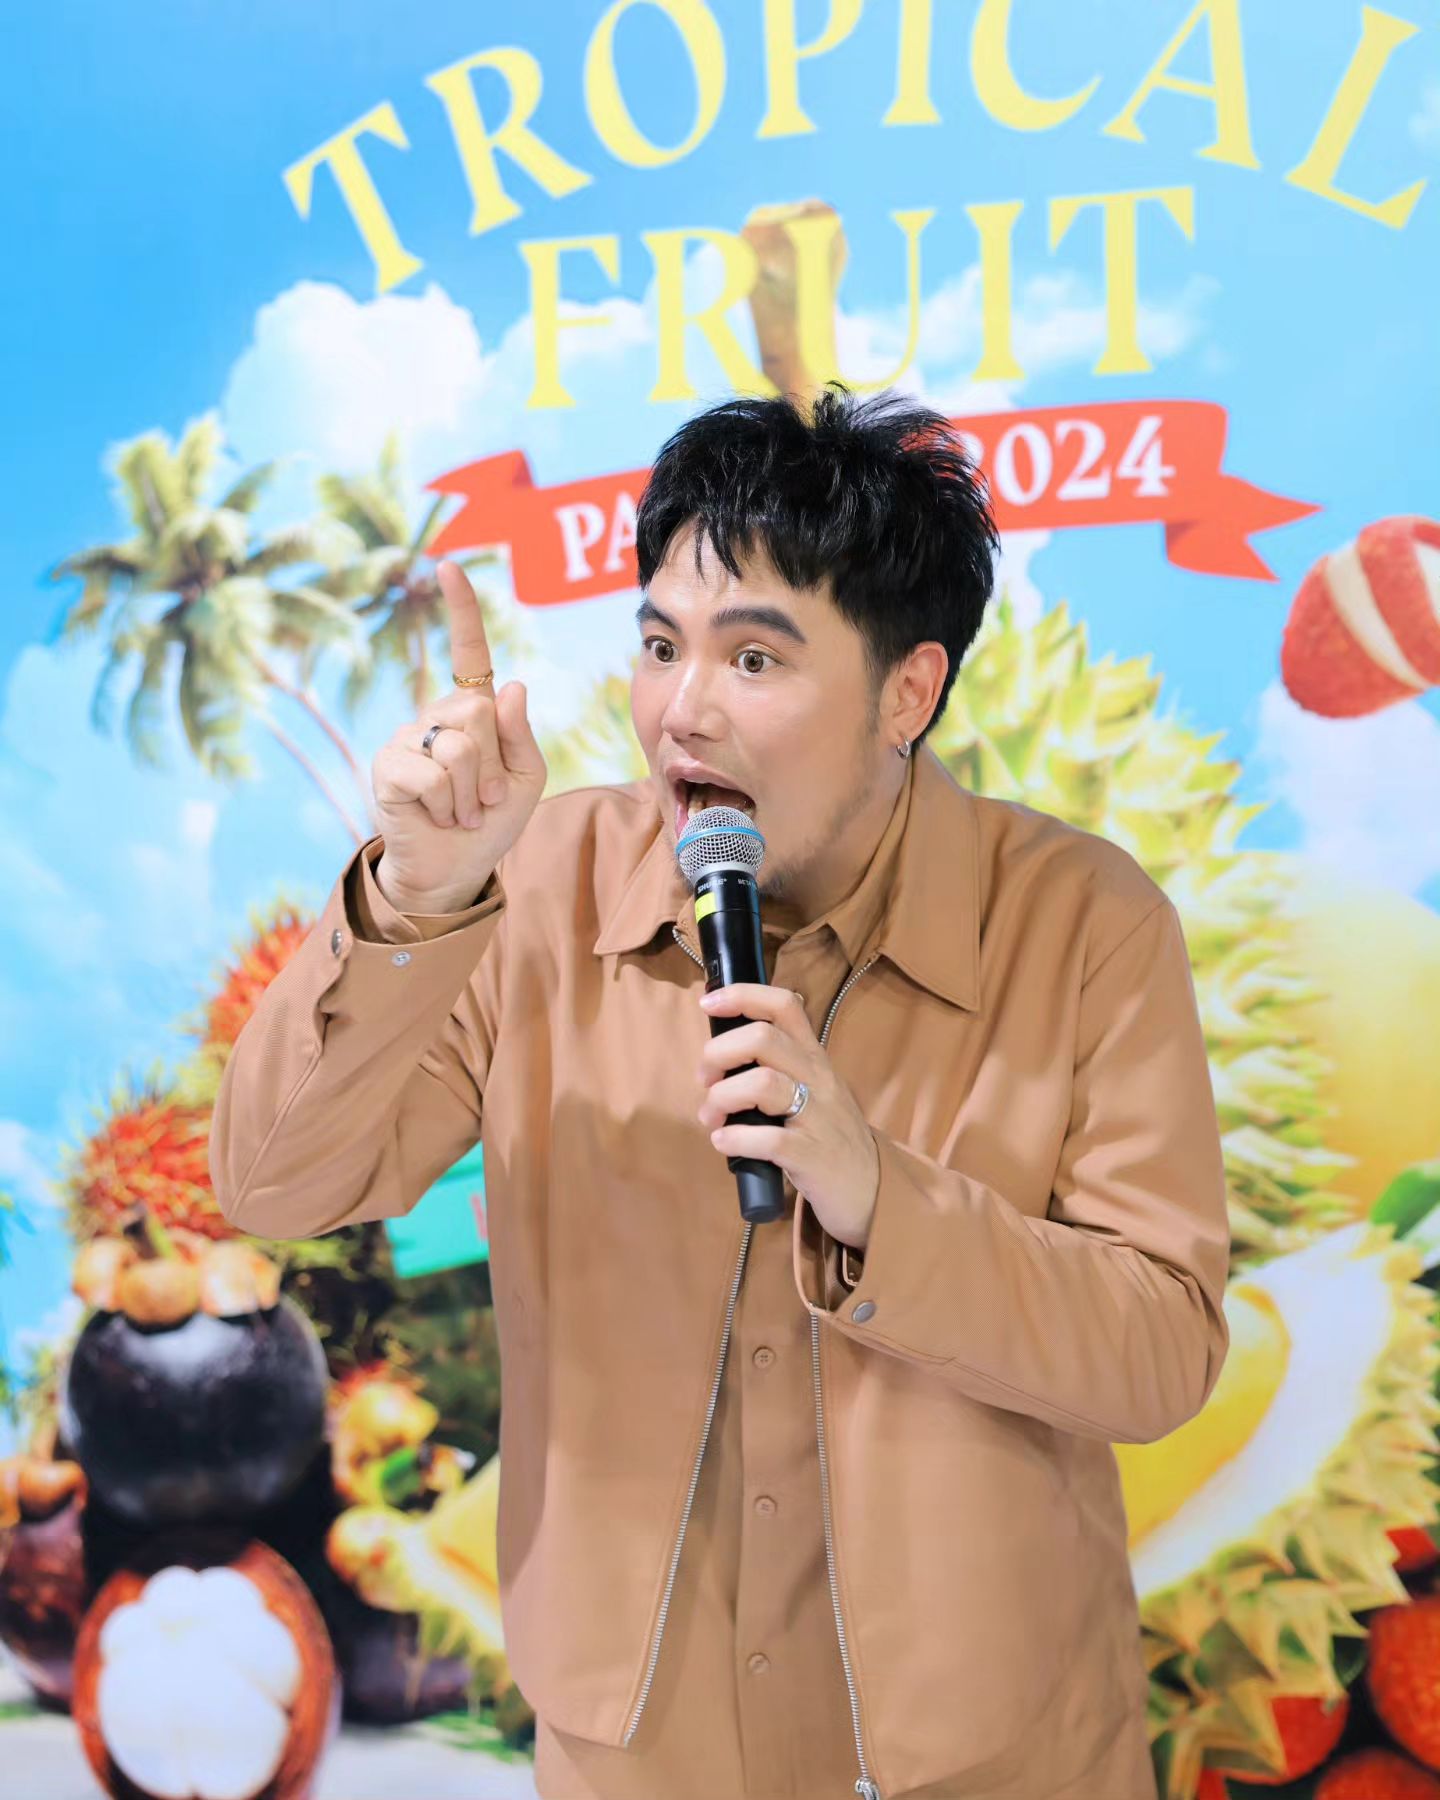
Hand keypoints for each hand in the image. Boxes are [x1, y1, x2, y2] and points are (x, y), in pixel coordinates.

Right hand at [372, 561, 546, 911]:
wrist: (457, 869)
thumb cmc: (492, 820)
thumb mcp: (526, 777)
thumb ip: (521, 734)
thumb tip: (511, 685)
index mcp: (473, 711)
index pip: (468, 653)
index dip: (461, 611)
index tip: (447, 567)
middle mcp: (436, 716)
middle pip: (478, 714)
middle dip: (494, 765)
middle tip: (485, 797)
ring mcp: (407, 738)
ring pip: (459, 747)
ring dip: (473, 792)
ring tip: (463, 810)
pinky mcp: (387, 766)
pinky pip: (432, 774)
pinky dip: (448, 804)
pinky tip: (439, 816)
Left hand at [696, 984, 879, 1251]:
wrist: (872, 1189)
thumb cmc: (830, 1136)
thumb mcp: (814, 1090)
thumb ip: (780, 1067)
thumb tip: (723, 1054)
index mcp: (815, 1058)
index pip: (784, 1005)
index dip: (742, 996)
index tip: (708, 1004)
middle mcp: (818, 1079)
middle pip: (764, 1038)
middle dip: (718, 1053)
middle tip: (704, 1081)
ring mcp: (817, 1117)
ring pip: (762, 1084)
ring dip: (720, 1098)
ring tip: (711, 1118)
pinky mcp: (812, 1156)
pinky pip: (769, 1138)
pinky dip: (735, 1139)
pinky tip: (723, 1143)